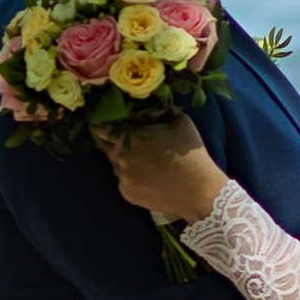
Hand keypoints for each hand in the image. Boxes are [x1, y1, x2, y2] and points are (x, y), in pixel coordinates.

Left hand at [94, 115, 227, 223]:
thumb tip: (152, 104)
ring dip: (126, 162)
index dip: (102, 124)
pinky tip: (150, 178)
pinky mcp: (127, 194)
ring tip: (146, 163)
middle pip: (108, 147)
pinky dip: (132, 179)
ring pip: (117, 166)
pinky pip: (124, 182)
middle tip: (134, 143)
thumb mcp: (180, 122)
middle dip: (117, 143)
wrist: (199, 192)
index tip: (105, 122)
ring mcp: (122, 178)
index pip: (100, 128)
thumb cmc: (190, 154)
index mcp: (128, 137)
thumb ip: (161, 111)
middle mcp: (119, 158)